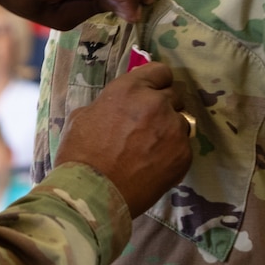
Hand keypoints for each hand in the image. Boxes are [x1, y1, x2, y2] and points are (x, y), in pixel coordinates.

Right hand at [54, 62, 191, 217]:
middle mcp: (157, 104)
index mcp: (130, 89)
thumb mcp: (83, 116)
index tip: (150, 93)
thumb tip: (117, 108)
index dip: (155, 82)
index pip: (160, 71)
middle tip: (148, 124)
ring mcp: (174, 130)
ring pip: (181, 122)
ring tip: (151, 148)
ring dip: (170, 130)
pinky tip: (154, 165)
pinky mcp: (183, 156)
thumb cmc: (80, 153)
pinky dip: (172, 153)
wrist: (93, 193)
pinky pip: (183, 147)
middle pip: (175, 95)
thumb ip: (108, 104)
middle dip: (164, 106)